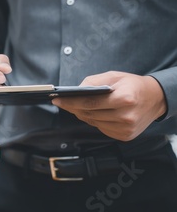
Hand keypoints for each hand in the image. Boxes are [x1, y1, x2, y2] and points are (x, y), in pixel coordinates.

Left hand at [52, 71, 166, 140]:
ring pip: (93, 122)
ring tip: (73, 106)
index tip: (57, 100)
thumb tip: (75, 90)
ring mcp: (126, 128)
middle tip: (61, 102)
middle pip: (90, 114)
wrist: (155, 99)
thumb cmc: (133, 85)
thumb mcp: (114, 76)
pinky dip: (93, 120)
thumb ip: (93, 82)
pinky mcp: (125, 136)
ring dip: (82, 114)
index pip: (90, 103)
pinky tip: (90, 113)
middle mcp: (126, 116)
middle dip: (72, 108)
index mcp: (125, 99)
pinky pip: (101, 128)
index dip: (71, 102)